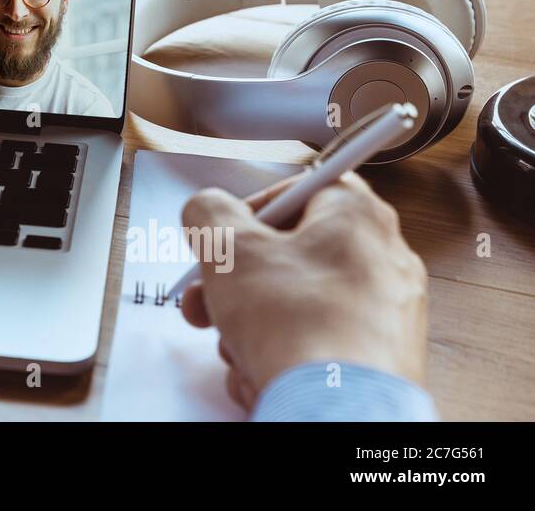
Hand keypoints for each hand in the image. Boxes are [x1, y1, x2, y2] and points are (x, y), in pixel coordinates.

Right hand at [180, 172, 427, 410]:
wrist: (340, 407)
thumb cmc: (299, 326)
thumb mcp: (229, 249)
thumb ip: (208, 212)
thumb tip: (206, 210)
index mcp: (358, 217)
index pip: (302, 187)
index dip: (254, 208)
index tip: (226, 232)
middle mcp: (385, 260)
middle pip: (292, 255)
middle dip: (237, 281)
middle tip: (207, 298)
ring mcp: (388, 315)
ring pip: (298, 305)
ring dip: (252, 323)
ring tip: (235, 345)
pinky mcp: (382, 361)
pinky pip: (319, 344)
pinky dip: (283, 356)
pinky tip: (263, 373)